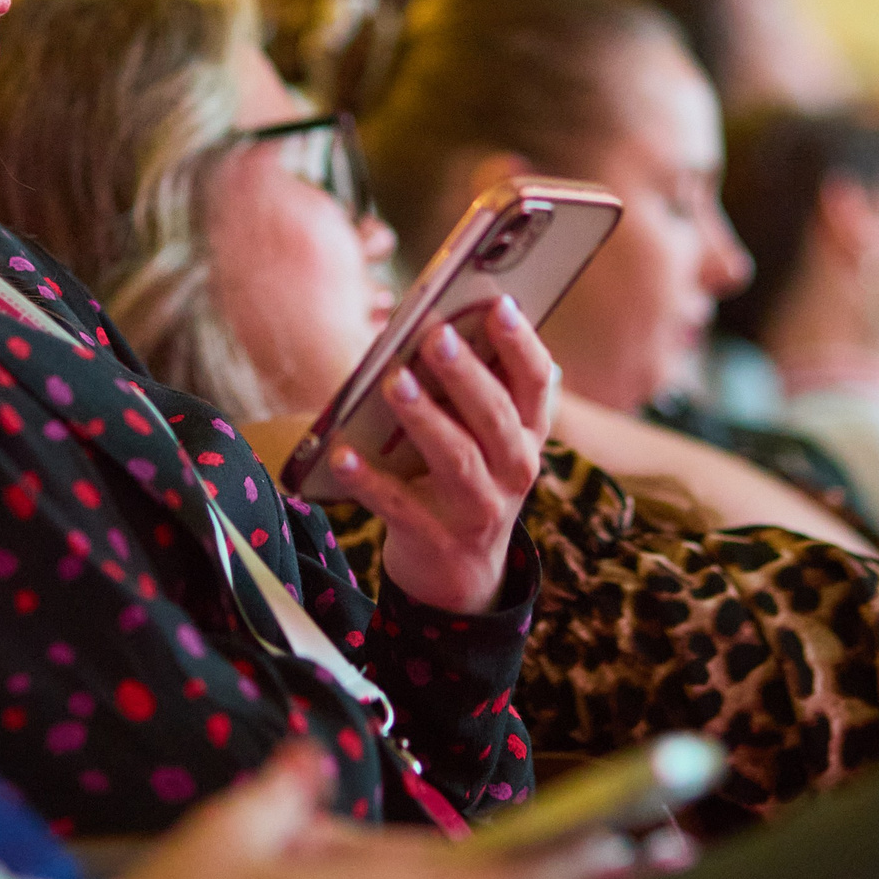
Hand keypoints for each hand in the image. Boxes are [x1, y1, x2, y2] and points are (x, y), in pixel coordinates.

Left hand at [332, 296, 556, 612]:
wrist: (460, 573)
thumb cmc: (466, 478)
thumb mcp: (484, 439)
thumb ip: (470, 390)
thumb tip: (430, 324)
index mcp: (528, 433)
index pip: (536, 381)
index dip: (521, 342)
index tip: (498, 304)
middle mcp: (515, 470)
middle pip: (495, 416)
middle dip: (465, 374)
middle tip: (435, 335)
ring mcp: (479, 511)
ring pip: (456, 459)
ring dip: (424, 418)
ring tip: (394, 381)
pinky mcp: (436, 540)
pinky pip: (400, 506)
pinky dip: (369, 481)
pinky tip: (342, 455)